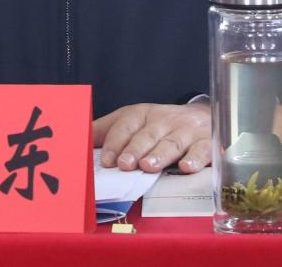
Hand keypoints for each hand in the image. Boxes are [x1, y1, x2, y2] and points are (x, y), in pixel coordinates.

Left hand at [93, 102, 210, 173]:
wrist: (202, 116)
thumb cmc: (160, 125)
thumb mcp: (132, 121)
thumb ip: (106, 131)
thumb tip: (75, 140)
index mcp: (143, 114)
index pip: (127, 125)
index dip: (116, 142)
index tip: (108, 160)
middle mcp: (164, 121)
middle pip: (148, 135)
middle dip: (135, 149)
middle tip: (125, 164)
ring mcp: (186, 132)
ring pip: (171, 143)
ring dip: (159, 155)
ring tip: (148, 166)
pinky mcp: (206, 143)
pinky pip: (201, 151)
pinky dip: (195, 159)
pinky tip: (187, 167)